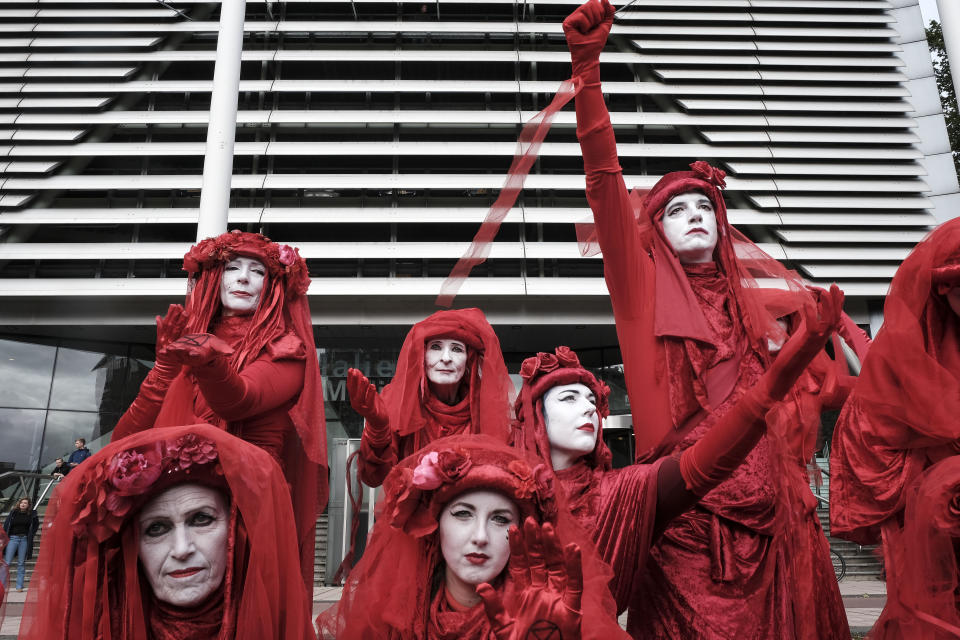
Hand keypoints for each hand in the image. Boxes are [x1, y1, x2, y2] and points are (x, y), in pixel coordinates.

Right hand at [155, 304, 188, 350]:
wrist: (165, 366)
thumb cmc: (164, 353)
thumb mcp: (159, 340)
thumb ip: (159, 328)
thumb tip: (158, 317)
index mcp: (162, 335)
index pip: (167, 322)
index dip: (171, 313)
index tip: (174, 306)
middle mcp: (166, 338)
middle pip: (170, 324)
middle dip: (175, 315)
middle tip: (179, 306)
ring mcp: (171, 343)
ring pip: (175, 330)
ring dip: (180, 321)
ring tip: (184, 312)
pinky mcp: (175, 348)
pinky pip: (181, 340)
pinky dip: (184, 333)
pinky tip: (187, 326)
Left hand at [160, 333, 233, 367]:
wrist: (204, 348)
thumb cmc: (212, 348)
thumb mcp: (219, 347)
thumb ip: (223, 350)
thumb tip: (231, 352)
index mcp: (201, 354)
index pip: (199, 355)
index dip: (196, 354)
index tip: (193, 352)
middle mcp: (191, 355)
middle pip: (185, 353)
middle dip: (180, 351)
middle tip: (175, 348)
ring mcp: (183, 354)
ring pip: (177, 353)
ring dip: (172, 351)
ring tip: (167, 349)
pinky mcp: (178, 351)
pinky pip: (171, 351)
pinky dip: (167, 351)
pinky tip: (162, 350)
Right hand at [347, 368, 388, 428]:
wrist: (379, 420)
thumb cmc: (373, 405)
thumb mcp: (367, 392)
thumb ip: (362, 383)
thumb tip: (357, 371)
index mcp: (354, 398)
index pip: (350, 387)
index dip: (350, 378)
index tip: (351, 369)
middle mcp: (356, 404)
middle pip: (354, 391)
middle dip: (354, 381)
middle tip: (355, 371)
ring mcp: (362, 408)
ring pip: (360, 397)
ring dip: (362, 387)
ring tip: (364, 378)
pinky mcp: (370, 411)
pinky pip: (369, 402)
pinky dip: (370, 394)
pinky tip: (372, 386)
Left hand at [478, 518, 581, 639]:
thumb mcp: (503, 628)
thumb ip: (494, 608)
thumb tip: (481, 586)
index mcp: (525, 594)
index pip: (521, 565)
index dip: (518, 547)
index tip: (513, 528)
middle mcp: (541, 592)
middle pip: (539, 561)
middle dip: (534, 541)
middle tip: (530, 520)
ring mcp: (557, 598)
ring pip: (556, 567)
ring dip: (553, 547)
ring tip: (548, 528)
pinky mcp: (571, 609)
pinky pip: (574, 584)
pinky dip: (574, 567)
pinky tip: (572, 549)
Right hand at [563, 0, 613, 77]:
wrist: (588, 56)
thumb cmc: (594, 44)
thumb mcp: (605, 25)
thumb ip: (608, 12)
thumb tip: (606, 1)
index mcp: (586, 15)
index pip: (594, 2)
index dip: (600, 12)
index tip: (598, 23)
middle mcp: (577, 15)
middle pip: (591, 3)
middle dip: (597, 17)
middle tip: (592, 27)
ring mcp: (572, 18)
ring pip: (585, 8)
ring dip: (591, 22)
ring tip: (587, 30)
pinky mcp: (567, 23)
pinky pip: (580, 17)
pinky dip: (585, 26)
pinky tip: (582, 32)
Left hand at [764, 284, 843, 399]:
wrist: (785, 371)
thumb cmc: (792, 355)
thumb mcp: (801, 334)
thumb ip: (807, 321)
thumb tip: (809, 308)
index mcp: (822, 336)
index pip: (834, 317)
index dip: (838, 304)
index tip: (839, 291)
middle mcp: (823, 338)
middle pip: (835, 317)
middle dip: (836, 301)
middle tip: (834, 286)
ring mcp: (816, 342)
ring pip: (828, 322)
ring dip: (827, 306)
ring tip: (825, 292)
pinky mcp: (807, 344)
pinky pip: (812, 328)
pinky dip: (810, 314)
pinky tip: (807, 303)